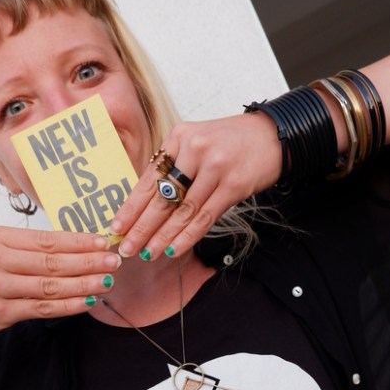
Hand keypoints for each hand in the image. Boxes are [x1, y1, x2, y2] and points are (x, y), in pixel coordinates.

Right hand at [0, 226, 121, 353]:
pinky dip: (68, 305)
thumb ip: (23, 250)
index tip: (103, 241)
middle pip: (52, 260)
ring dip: (84, 283)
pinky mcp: (0, 312)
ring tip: (107, 280)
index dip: (78, 241)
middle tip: (114, 260)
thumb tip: (73, 249)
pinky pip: (43, 307)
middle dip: (88, 260)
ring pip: (51, 284)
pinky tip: (87, 301)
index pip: (45, 238)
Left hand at [111, 111, 281, 259]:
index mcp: (178, 137)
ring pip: (182, 211)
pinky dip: (187, 236)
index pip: (149, 178)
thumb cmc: (231, 143)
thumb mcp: (196, 143)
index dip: (131, 206)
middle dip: (142, 227)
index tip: (117, 227)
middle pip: (162, 197)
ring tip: (148, 254)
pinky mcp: (233, 185)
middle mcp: (194, 149)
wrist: (273, 136)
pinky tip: (174, 249)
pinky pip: (205, 217)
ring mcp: (215, 167)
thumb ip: (174, 168)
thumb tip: (147, 205)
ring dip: (163, 236)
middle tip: (127, 248)